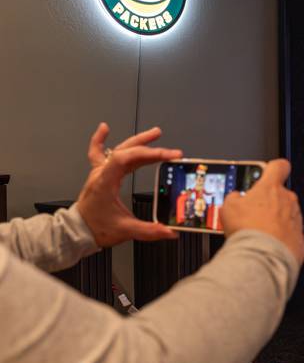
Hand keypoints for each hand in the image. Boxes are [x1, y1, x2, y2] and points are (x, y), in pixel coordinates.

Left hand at [76, 123, 182, 246]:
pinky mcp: (101, 176)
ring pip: (119, 149)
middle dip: (150, 146)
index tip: (168, 156)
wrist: (76, 232)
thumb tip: (169, 231)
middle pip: (127, 150)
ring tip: (154, 134)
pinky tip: (104, 129)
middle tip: (169, 148)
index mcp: (106, 182)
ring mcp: (101, 172)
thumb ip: (149, 231)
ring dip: (137, 141)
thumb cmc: (94, 228)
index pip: (128, 158)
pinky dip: (100, 139)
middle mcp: (102, 173)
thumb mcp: (125, 230)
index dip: (150, 154)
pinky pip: (98, 152)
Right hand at [222, 159, 303, 263]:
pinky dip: (280, 238)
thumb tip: (236, 198)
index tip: (267, 172)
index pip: (279, 166)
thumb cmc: (248, 231)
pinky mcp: (299, 238)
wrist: (263, 257)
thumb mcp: (229, 207)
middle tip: (252, 214)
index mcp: (271, 187)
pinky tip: (266, 245)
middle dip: (268, 203)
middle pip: (279, 195)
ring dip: (274, 221)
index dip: (273, 168)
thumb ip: (235, 197)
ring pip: (285, 215)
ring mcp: (296, 219)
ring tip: (257, 233)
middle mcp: (288, 200)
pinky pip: (289, 234)